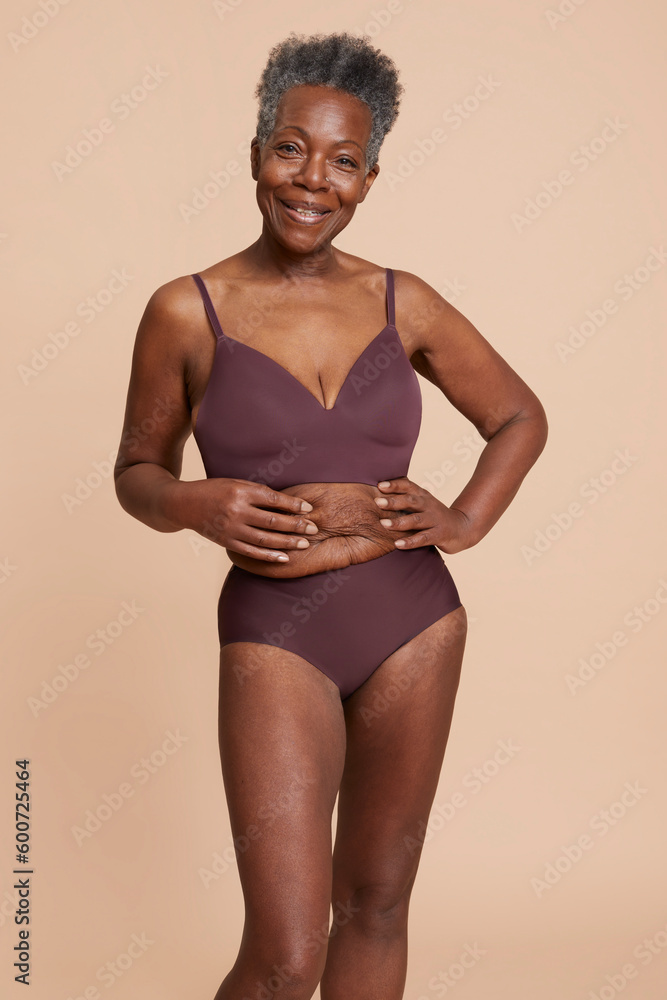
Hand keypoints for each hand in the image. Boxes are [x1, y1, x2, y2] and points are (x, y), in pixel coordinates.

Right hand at [161, 477, 318, 562]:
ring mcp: (230, 529)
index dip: (292, 505)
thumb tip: (286, 503)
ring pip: (264, 539)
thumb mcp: (235, 483)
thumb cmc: (214, 490)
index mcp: (240, 491)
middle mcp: (236, 510)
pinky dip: (269, 556)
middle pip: (272, 521)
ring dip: (287, 542)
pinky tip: (284, 557)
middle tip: (313, 528)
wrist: (183, 504)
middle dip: (295, 525)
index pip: (272, 499)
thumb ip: (257, 492)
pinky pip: (251, 552)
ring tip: (305, 543)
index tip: (308, 508)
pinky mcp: (226, 542)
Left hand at [374, 476, 473, 553]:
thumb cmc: (435, 516)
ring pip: (416, 520)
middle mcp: (429, 505)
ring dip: (399, 522)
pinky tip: (397, 544)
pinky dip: (410, 541)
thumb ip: (406, 498)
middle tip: (377, 502)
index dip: (395, 485)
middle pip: (411, 501)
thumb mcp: (423, 503)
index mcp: (424, 496)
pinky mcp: (439, 535)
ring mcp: (435, 520)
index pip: (409, 486)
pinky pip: (423, 538)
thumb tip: (379, 492)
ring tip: (383, 524)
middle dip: (394, 501)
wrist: (463, 528)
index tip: (380, 486)